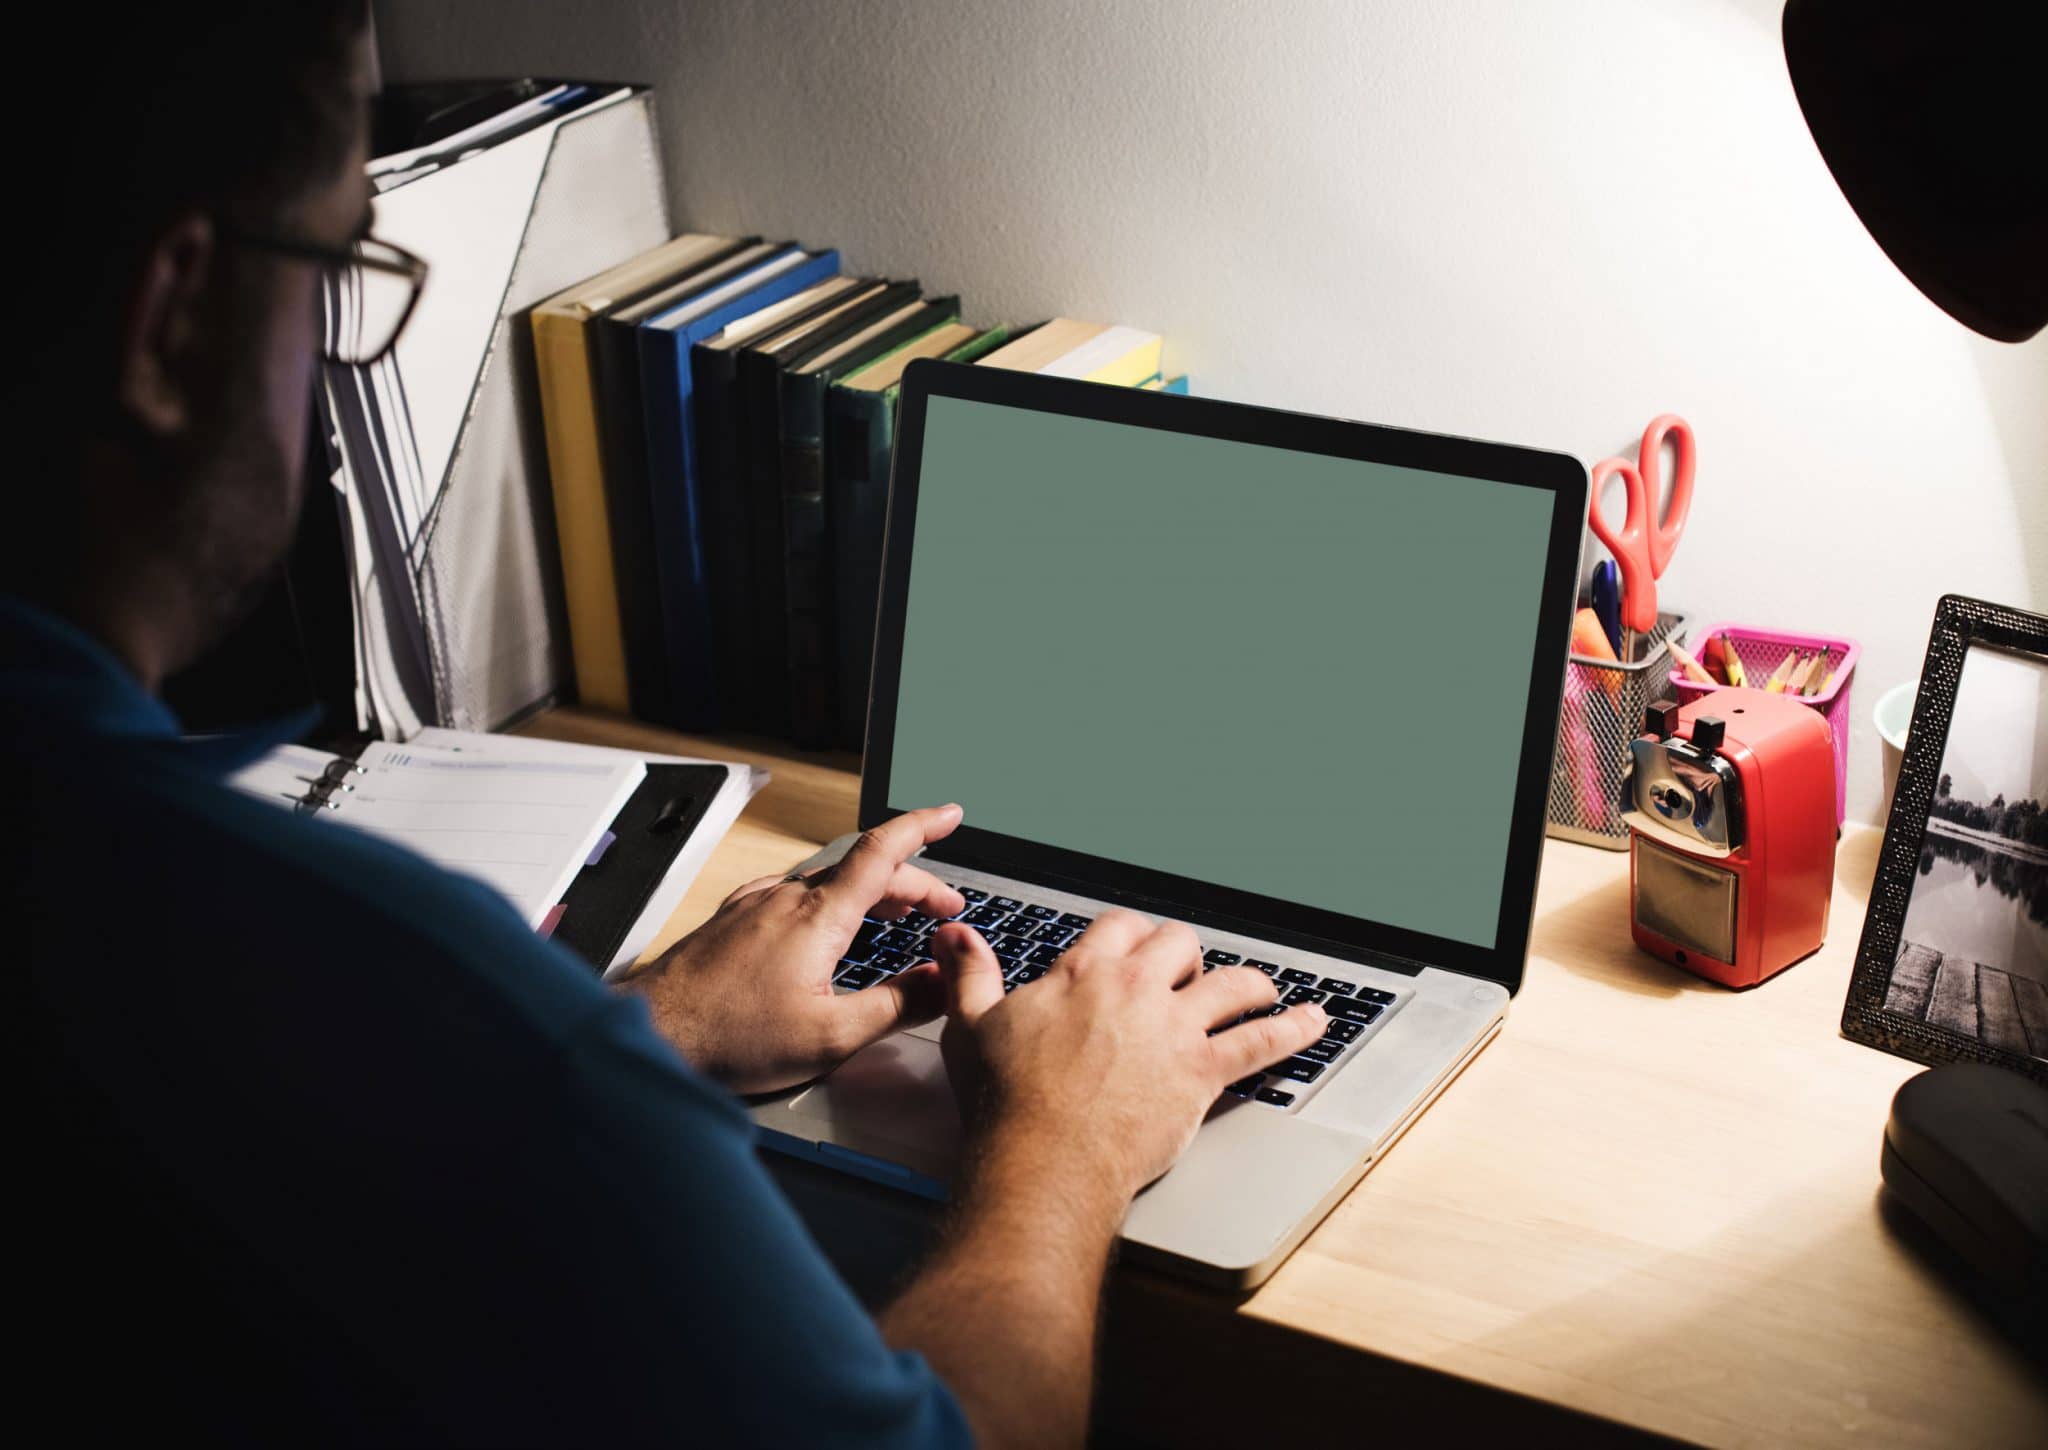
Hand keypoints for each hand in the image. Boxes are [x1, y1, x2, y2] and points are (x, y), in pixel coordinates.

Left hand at [628, 804, 967, 1093]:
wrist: (651, 1034)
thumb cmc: (729, 1038)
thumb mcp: (831, 1036)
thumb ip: (895, 1005)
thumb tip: (942, 982)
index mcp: (817, 917)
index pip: (882, 852)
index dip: (922, 827)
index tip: (950, 814)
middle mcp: (785, 899)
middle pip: (863, 870)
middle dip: (913, 882)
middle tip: (945, 907)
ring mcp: (755, 906)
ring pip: (827, 881)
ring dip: (871, 891)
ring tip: (897, 913)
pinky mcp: (733, 921)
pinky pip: (792, 894)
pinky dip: (829, 900)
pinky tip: (825, 923)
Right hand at [932, 911, 1326, 1210]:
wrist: (1043, 1160)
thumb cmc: (1004, 1102)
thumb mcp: (971, 1025)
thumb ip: (970, 973)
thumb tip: (956, 934)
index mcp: (1083, 971)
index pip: (1120, 925)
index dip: (1131, 933)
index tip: (1134, 944)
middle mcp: (1136, 989)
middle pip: (1180, 943)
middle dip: (1186, 954)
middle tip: (1188, 971)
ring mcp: (1174, 1028)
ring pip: (1233, 982)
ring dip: (1252, 983)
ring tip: (1264, 988)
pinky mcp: (1202, 1072)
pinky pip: (1262, 1041)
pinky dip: (1294, 1029)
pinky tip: (1315, 1022)